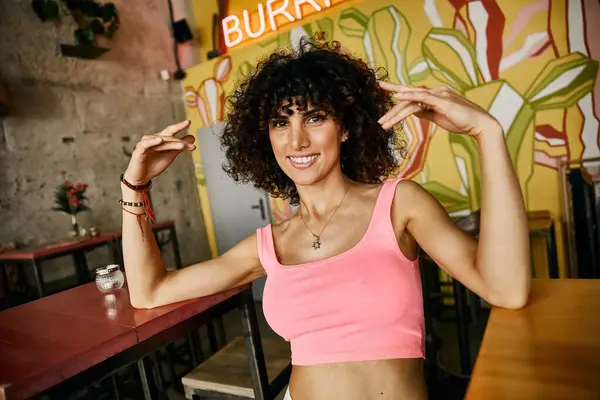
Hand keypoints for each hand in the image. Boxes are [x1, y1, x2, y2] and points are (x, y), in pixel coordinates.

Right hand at [123, 120, 195, 184]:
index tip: (189, 122)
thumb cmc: (154, 165)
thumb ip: (180, 147)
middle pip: (167, 135)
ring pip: (160, 141)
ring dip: (171, 143)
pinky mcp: (139, 151)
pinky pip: (146, 144)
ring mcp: (145, 144)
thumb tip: (192, 137)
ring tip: (182, 146)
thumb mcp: (170, 155)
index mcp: (160, 140)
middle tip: (189, 144)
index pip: (171, 131)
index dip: (179, 126)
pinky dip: (153, 141)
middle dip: (178, 139)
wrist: (142, 178)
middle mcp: (153, 139)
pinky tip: (160, 140)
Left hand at [377, 82, 501, 138]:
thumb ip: (425, 112)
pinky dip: (409, 96)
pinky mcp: (442, 100)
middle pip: (408, 98)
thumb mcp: (438, 116)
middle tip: (379, 120)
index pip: (412, 94)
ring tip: (383, 123)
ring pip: (411, 100)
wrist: (479, 124)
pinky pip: (422, 97)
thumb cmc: (461, 121)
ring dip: (396, 112)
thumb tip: (413, 112)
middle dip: (392, 110)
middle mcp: (436, 91)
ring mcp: (439, 94)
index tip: (383, 90)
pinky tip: (397, 97)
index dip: (397, 92)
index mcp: (435, 94)